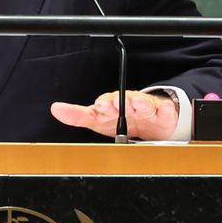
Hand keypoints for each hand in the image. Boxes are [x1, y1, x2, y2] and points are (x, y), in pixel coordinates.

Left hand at [50, 90, 179, 140]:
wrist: (150, 122)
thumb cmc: (121, 119)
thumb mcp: (97, 121)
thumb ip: (77, 116)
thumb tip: (56, 109)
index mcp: (111, 106)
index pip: (104, 103)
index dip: (102, 105)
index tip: (99, 107)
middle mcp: (127, 104)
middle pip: (123, 100)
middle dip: (118, 102)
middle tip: (113, 105)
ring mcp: (145, 108)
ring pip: (143, 104)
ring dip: (140, 103)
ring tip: (137, 106)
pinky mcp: (162, 114)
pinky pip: (165, 111)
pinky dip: (165, 110)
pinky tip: (163, 109)